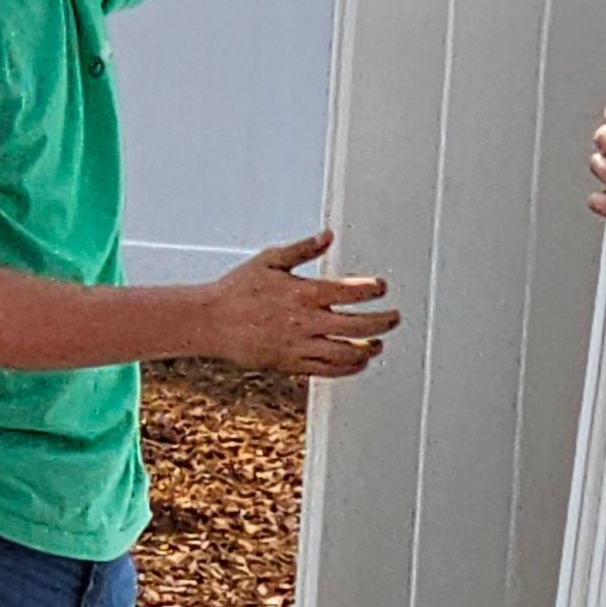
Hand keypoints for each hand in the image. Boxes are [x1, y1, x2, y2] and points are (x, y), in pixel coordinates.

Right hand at [203, 231, 400, 378]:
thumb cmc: (238, 289)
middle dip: (383, 322)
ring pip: (346, 353)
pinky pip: (328, 371)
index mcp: (303, 293)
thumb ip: (303, 249)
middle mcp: (306, 322)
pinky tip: (359, 361)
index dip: (372, 289)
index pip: (350, 291)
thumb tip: (327, 235)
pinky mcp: (291, 364)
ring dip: (369, 348)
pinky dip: (349, 368)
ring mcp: (300, 346)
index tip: (382, 287)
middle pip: (358, 325)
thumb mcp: (270, 260)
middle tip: (394, 318)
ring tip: (379, 343)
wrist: (211, 321)